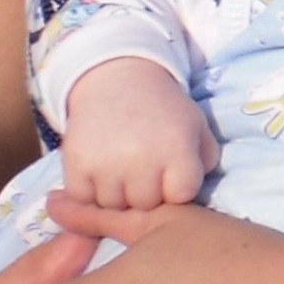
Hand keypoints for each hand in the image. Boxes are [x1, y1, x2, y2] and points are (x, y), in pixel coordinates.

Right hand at [61, 57, 217, 207]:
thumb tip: (194, 194)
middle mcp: (141, 158)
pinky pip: (83, 198)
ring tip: (120, 166)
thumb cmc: (161, 108)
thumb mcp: (195, 124)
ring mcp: (106, 163)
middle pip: (145, 205)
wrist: (116, 77)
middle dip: (146, 191)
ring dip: (116, 192)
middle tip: (141, 166)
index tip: (169, 170)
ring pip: (113, 205)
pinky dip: (87, 188)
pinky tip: (98, 168)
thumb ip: (206, 160)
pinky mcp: (77, 163)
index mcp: (176, 148)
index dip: (176, 186)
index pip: (181, 196)